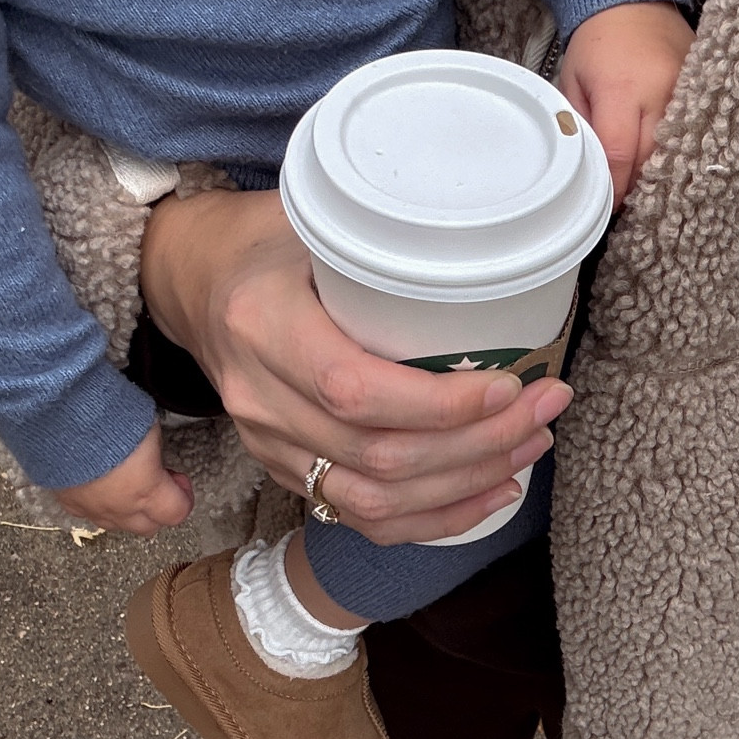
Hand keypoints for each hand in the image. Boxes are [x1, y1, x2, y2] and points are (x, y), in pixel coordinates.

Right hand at [52, 424, 193, 534]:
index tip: (179, 480)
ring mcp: (92, 508)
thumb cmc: (106, 418)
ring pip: (118, 526)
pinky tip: (99, 486)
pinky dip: (99, 506)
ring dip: (129, 511)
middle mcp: (120, 507)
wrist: (58, 419)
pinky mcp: (68, 502)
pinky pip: (89, 515)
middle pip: (149, 527)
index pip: (177, 513)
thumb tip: (154, 457)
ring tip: (127, 484)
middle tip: (157, 483)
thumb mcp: (148, 426)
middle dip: (158, 509)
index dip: (183, 496)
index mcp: (147, 490)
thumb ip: (155, 451)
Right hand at [139, 189, 572, 543]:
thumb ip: (382, 242)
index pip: (354, 391)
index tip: (507, 383)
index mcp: (263, 326)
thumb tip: (492, 254)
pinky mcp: (285, 471)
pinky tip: (490, 492)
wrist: (193, 280)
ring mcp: (268, 445)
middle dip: (479, 442)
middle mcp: (259, 398)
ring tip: (530, 445)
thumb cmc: (265, 241)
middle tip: (545, 407)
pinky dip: (435, 516)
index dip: (439, 404)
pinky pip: (362, 518)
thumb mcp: (313, 220)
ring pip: (376, 500)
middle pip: (378, 455)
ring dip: (467, 483)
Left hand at [557, 0, 694, 205]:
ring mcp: (689, 89)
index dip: (614, 186)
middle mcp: (660, 91)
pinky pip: (696, 129)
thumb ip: (582, 126)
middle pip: (653, 159)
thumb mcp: (572, 82)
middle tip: (627, 199)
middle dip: (638, 184)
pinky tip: (672, 159)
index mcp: (621, 90)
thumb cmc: (596, 43)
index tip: (608, 204)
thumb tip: (591, 171)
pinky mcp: (705, 86)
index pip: (620, 155)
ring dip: (662, 170)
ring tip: (648, 185)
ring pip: (679, 149)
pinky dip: (683, 148)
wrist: (632, 0)